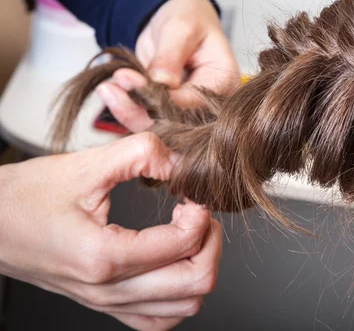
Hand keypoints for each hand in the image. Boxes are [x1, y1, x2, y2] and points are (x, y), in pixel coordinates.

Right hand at [0, 133, 221, 329]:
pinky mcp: (105, 305)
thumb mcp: (84, 165)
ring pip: (184, 307)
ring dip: (199, 268)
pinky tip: (172, 262)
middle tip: (198, 215)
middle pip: (194, 284)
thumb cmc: (27, 197)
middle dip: (210, 243)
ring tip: (188, 236)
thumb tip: (181, 163)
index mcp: (102, 256)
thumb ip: (139, 153)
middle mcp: (107, 290)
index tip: (192, 195)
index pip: (182, 245)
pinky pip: (160, 318)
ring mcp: (107, 304)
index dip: (200, 215)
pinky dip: (179, 294)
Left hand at [96, 0, 239, 131]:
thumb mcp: (180, 28)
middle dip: (139, 110)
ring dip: (129, 112)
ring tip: (107, 89)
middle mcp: (212, 105)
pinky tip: (111, 93)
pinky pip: (150, 119)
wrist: (179, 21)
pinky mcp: (172, 113)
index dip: (158, 98)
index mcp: (224, 83)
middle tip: (110, 90)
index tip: (127, 80)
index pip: (192, 104)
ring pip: (159, 126)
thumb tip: (161, 82)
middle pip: (176, 123)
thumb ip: (171, 55)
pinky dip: (129, 109)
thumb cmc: (189, 18)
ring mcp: (192, 112)